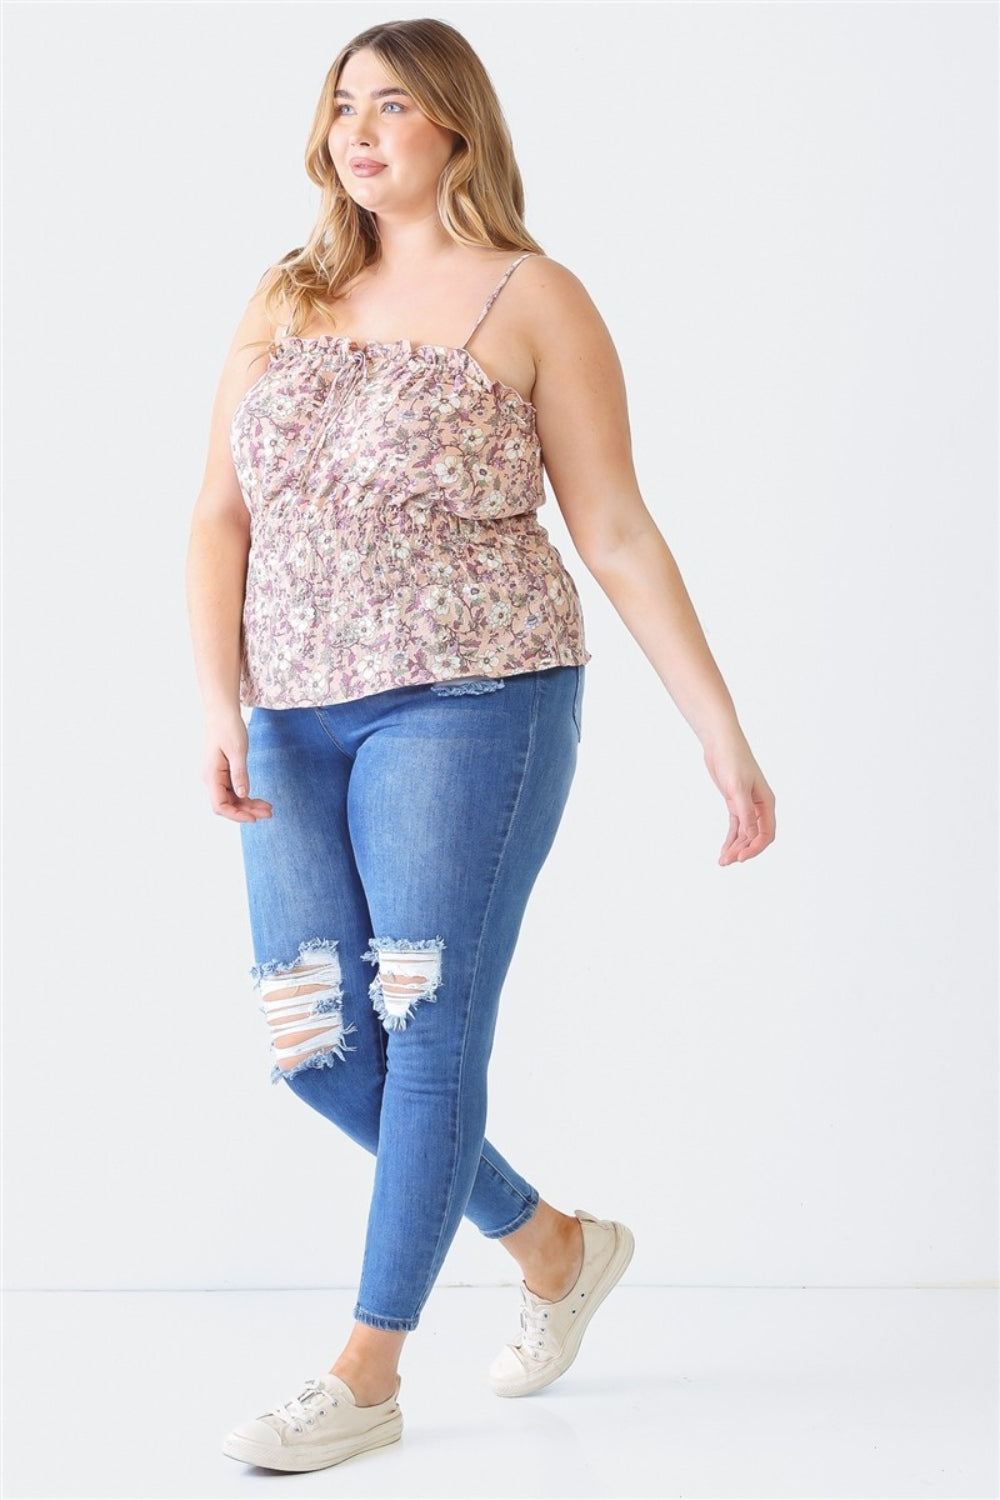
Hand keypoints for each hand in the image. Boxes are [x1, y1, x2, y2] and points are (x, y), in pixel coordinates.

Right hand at [202, 712, 272, 823]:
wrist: (222, 713)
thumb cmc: (228, 728)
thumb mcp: (237, 751)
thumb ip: (239, 774)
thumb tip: (243, 795)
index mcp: (211, 775)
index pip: (220, 805)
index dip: (236, 815)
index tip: (254, 818)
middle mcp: (211, 779)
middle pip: (227, 805)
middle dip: (247, 812)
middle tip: (269, 813)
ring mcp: (217, 777)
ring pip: (232, 799)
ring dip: (249, 806)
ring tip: (269, 808)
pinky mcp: (224, 773)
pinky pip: (234, 790)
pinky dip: (247, 796)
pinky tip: (260, 800)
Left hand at [702, 729, 775, 865]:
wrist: (721, 744)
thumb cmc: (733, 761)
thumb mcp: (738, 788)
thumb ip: (746, 813)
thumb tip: (752, 836)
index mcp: (766, 803)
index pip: (767, 833)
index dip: (755, 848)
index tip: (740, 858)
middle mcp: (759, 806)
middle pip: (755, 836)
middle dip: (743, 850)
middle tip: (726, 862)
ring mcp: (747, 805)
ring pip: (744, 833)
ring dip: (735, 847)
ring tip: (723, 861)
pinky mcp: (735, 802)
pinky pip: (736, 826)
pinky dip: (731, 838)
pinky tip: (724, 849)